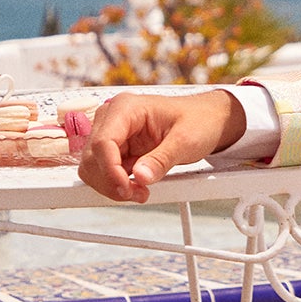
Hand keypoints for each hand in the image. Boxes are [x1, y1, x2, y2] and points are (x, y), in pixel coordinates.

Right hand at [78, 88, 246, 201]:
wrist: (208, 120)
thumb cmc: (199, 121)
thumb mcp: (185, 141)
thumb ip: (161, 160)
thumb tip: (140, 176)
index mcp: (127, 108)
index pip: (103, 142)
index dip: (110, 171)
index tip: (127, 188)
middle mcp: (113, 118)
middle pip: (92, 158)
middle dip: (111, 182)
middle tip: (138, 193)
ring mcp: (113, 134)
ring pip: (93, 168)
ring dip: (112, 186)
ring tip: (139, 191)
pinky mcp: (117, 149)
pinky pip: (104, 172)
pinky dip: (117, 185)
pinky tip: (137, 187)